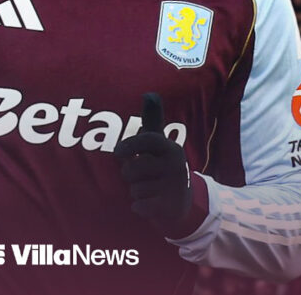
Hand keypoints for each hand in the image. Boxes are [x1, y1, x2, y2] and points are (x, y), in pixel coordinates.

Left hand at [114, 93, 196, 237]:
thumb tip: (149, 94)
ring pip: (135, 189)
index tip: (117, 153)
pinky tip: (150, 204)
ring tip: (149, 190)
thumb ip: (152, 120)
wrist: (184, 203)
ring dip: (136, 192)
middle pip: (133, 169)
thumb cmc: (163, 167)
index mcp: (170, 148)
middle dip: (129, 175)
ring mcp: (174, 187)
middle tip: (141, 176)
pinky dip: (139, 207)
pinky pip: (139, 206)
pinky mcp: (170, 207)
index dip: (130, 145)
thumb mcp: (159, 144)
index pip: (150, 140)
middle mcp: (175, 165)